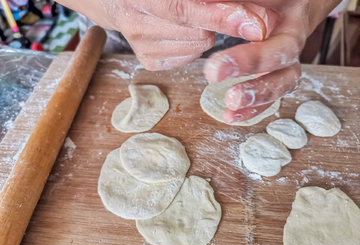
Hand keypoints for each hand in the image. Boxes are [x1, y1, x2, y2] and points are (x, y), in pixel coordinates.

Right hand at [56, 0, 269, 69]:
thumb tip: (260, 18)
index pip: (185, 9)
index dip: (222, 17)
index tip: (257, 27)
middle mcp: (136, 21)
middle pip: (200, 34)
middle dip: (218, 23)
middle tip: (224, 11)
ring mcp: (141, 45)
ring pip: (198, 47)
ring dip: (204, 33)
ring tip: (190, 18)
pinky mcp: (148, 61)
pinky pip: (189, 57)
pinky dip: (194, 45)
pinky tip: (181, 32)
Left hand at [201, 0, 340, 123]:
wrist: (282, 7)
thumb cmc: (263, 1)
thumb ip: (233, 3)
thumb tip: (208, 7)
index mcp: (289, 11)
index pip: (277, 26)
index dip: (252, 47)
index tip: (220, 58)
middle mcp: (292, 36)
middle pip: (284, 54)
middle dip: (252, 66)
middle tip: (218, 75)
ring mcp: (286, 59)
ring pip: (284, 80)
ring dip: (258, 95)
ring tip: (231, 104)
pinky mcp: (276, 74)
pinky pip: (271, 95)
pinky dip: (253, 108)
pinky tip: (231, 116)